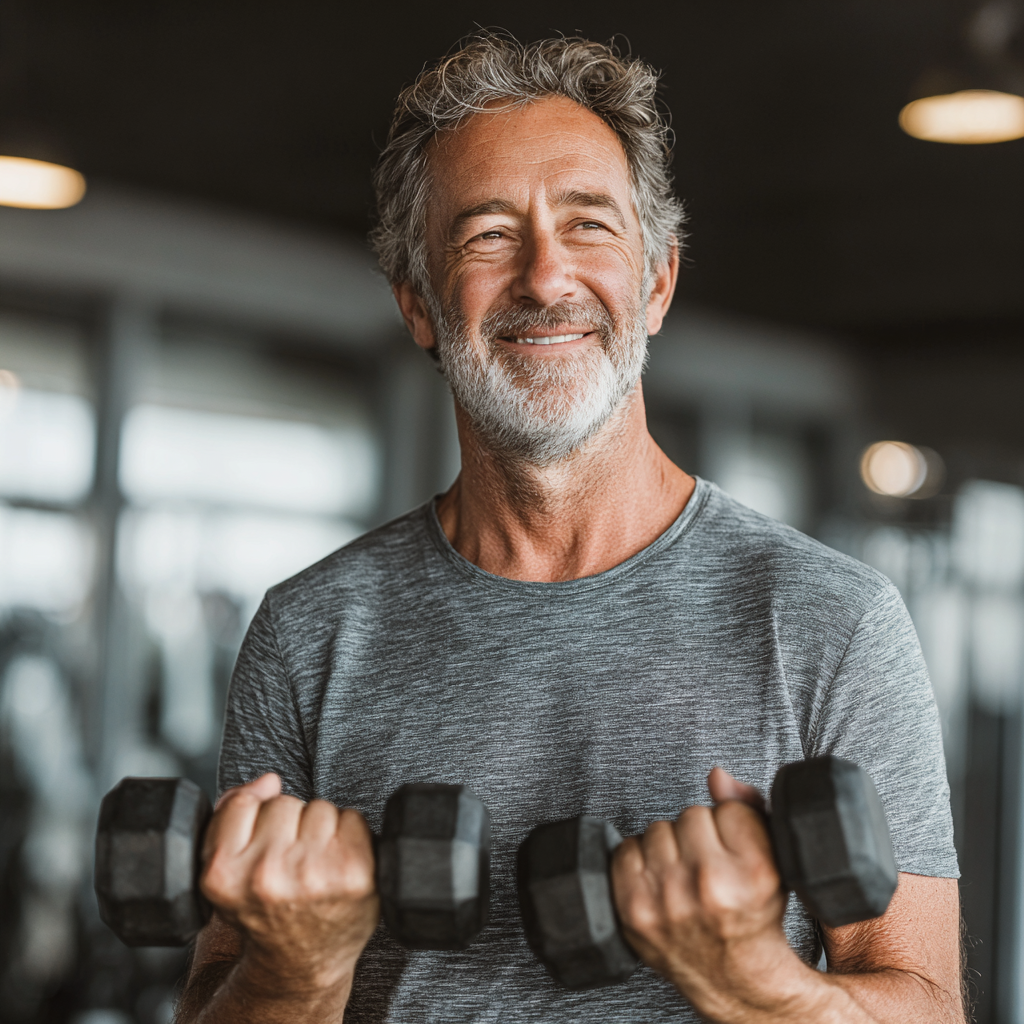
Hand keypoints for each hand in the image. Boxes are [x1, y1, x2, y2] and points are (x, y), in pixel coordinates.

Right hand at [200, 774, 378, 997]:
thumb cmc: (263, 907)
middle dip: (290, 824)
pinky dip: (349, 835)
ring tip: (313, 866)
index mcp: (223, 873)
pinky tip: (337, 865)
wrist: (298, 964)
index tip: (260, 848)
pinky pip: (353, 817)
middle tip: (289, 862)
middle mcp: (266, 875)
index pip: (244, 802)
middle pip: (285, 802)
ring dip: (320, 829)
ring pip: (321, 807)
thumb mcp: (225, 868)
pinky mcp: (354, 875)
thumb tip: (270, 780)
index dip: (255, 819)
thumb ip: (231, 812)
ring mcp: (313, 875)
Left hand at [611, 768, 803, 1020]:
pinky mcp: (634, 909)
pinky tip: (660, 880)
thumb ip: (750, 808)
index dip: (731, 827)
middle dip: (699, 834)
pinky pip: (626, 849)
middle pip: (690, 814)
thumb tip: (716, 776)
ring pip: (657, 828)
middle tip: (709, 865)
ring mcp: (668, 899)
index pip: (728, 807)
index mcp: (753, 873)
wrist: (731, 977)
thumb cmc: (751, 914)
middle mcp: (710, 885)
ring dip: (669, 846)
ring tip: (685, 874)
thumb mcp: (774, 863)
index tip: (736, 853)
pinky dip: (640, 861)